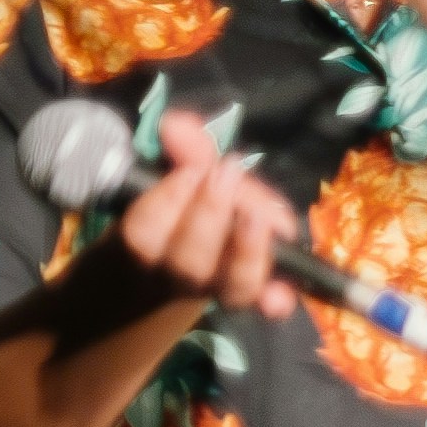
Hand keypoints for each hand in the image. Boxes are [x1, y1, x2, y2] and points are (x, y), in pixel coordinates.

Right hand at [106, 109, 303, 321]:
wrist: (177, 267)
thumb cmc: (180, 209)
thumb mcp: (178, 176)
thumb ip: (182, 149)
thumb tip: (176, 124)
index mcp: (148, 242)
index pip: (144, 232)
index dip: (167, 202)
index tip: (190, 170)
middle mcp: (180, 271)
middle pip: (189, 261)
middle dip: (209, 214)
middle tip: (226, 171)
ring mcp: (218, 286)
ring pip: (230, 284)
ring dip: (247, 250)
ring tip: (258, 215)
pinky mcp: (252, 293)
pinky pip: (264, 303)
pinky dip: (274, 299)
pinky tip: (281, 295)